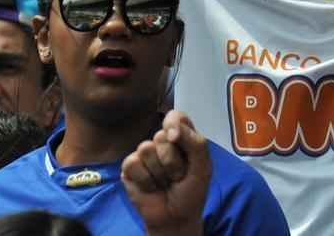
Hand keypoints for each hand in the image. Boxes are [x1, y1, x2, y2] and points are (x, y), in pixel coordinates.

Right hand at [121, 110, 211, 235]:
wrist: (175, 217)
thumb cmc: (192, 191)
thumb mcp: (203, 167)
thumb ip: (195, 143)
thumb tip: (170, 130)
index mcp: (182, 137)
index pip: (175, 116)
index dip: (173, 123)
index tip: (175, 138)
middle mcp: (162, 141)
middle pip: (161, 136)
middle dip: (172, 161)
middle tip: (177, 176)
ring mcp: (145, 154)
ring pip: (146, 148)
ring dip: (159, 172)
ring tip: (164, 182)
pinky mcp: (129, 168)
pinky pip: (133, 163)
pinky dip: (145, 180)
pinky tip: (151, 187)